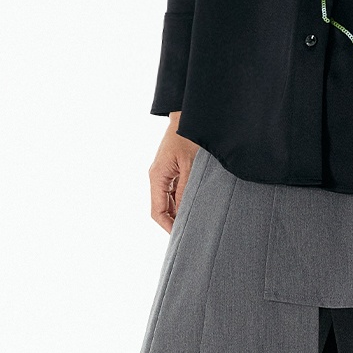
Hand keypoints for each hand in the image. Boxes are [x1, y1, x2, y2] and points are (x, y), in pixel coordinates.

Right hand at [149, 113, 199, 232]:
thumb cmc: (188, 136)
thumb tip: (184, 214)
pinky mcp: (170, 170)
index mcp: (157, 177)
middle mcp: (156, 177)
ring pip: (167, 202)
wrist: (187, 116)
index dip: (168, 227)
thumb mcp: (190, 166)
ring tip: (196, 221)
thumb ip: (186, 190)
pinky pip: (173, 192)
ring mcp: (163, 174)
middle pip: (161, 209)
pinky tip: (194, 206)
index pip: (157, 211)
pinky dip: (182, 201)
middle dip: (174, 222)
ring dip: (179, 212)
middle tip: (192, 232)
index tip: (182, 236)